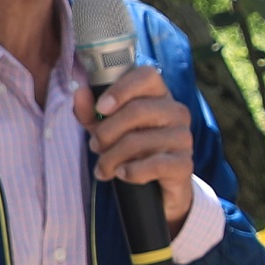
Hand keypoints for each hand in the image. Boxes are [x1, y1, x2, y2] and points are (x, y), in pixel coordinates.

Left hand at [73, 65, 194, 227]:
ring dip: (111, 158)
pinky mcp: (184, 163)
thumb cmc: (131, 150)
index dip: (121, 89)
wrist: (159, 187)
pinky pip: (154, 164)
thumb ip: (91, 111)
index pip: (146, 76)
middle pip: (138, 110)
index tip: (101, 108)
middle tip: (94, 146)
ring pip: (140, 141)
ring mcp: (183, 137)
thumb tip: (79, 91)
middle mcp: (176, 111)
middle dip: (107, 131)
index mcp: (158, 95)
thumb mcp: (106, 128)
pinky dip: (131, 172)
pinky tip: (123, 174)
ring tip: (103, 168)